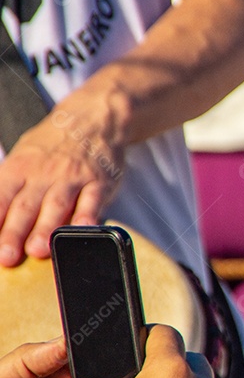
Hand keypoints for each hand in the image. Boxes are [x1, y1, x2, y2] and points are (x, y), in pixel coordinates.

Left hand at [0, 100, 124, 265]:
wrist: (91, 121)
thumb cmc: (52, 146)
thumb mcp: (21, 159)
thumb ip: (8, 189)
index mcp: (19, 169)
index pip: (1, 199)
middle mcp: (44, 174)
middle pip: (26, 207)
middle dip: (15, 233)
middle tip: (8, 257)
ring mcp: (72, 178)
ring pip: (57, 206)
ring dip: (46, 229)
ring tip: (38, 250)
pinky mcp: (99, 183)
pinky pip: (92, 201)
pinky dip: (87, 216)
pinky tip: (83, 229)